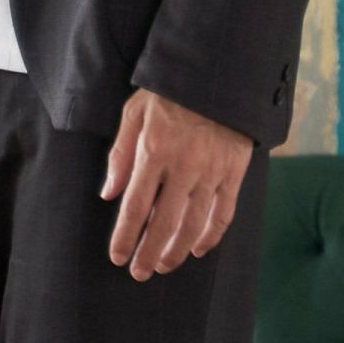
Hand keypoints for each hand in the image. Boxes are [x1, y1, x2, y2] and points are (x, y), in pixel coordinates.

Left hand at [100, 88, 253, 281]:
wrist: (218, 69)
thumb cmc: (169, 91)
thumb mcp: (135, 112)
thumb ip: (120, 154)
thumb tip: (109, 194)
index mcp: (155, 151)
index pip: (136, 207)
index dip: (125, 237)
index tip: (118, 257)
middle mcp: (184, 165)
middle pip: (164, 224)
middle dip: (149, 253)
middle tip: (140, 273)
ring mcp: (212, 170)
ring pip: (194, 224)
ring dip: (177, 251)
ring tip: (164, 266)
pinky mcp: (234, 171)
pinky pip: (223, 212)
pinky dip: (211, 235)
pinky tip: (198, 249)